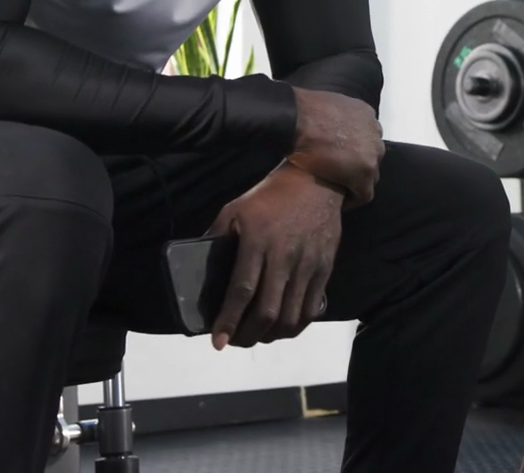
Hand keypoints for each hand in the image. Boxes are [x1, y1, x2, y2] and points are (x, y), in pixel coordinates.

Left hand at [205, 162, 343, 349]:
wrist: (317, 181)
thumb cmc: (271, 196)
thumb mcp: (234, 209)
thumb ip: (216, 238)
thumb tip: (199, 269)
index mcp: (257, 241)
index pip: (242, 290)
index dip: (229, 320)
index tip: (218, 342)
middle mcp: (284, 257)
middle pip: (267, 311)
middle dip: (247, 336)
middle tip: (235, 341)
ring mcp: (308, 266)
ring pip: (290, 317)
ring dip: (270, 336)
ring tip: (256, 336)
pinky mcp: (325, 270)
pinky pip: (310, 310)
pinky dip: (294, 327)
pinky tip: (281, 328)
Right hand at [287, 87, 384, 205]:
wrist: (295, 120)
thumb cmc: (301, 111)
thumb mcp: (323, 106)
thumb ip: (331, 116)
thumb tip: (322, 121)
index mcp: (364, 113)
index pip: (365, 137)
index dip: (350, 150)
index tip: (336, 158)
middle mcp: (374, 132)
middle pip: (371, 155)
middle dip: (356, 165)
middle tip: (335, 174)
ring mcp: (372, 152)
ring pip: (370, 175)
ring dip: (354, 182)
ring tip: (335, 190)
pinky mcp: (365, 172)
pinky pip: (364, 193)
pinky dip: (352, 200)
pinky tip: (338, 204)